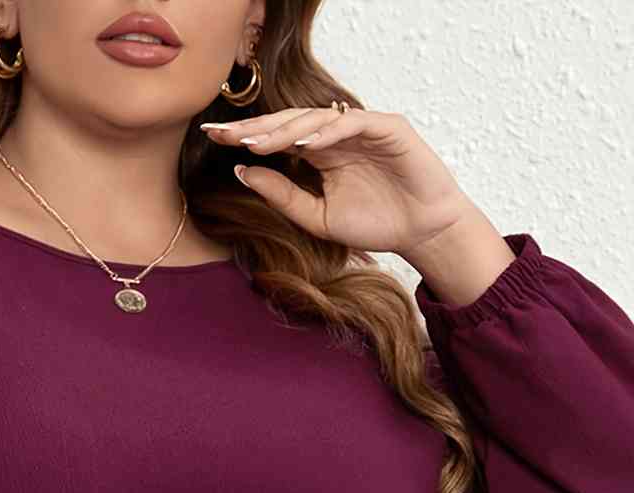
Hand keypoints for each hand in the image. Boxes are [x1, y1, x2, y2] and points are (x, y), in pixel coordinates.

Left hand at [200, 106, 476, 257]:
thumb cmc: (375, 224)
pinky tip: (302, 144)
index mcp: (319, 152)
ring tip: (255, 142)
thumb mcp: (317, 217)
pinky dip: (327, 131)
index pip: (277, 137)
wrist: (421, 233)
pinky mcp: (387, 127)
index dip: (246, 136)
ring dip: (284, 130)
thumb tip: (242, 173)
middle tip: (222, 133)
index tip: (213, 139)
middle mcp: (336, 134)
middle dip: (255, 127)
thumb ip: (283, 196)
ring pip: (316, 118)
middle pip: (289, 121)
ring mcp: (362, 127)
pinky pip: (352, 122)